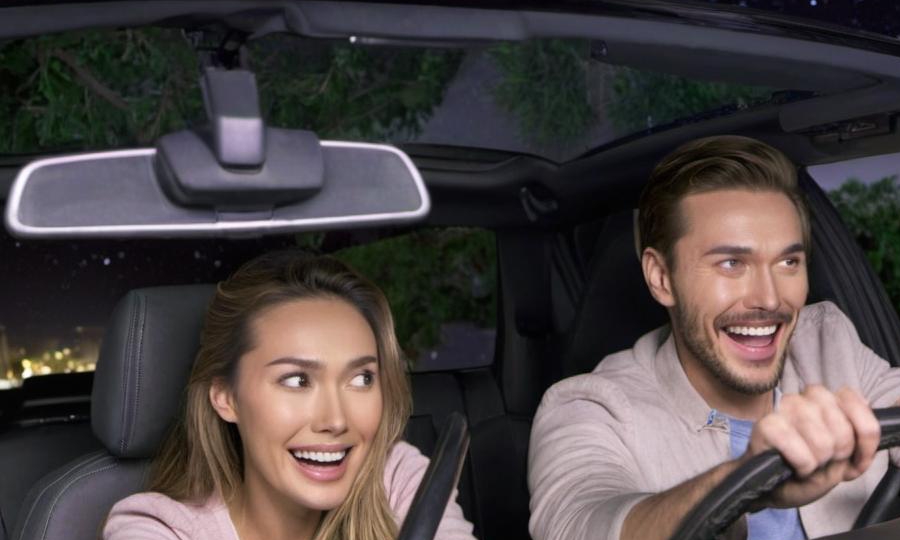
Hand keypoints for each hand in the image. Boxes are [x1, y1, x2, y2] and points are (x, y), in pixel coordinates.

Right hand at [743, 385, 879, 508]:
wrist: (772, 487)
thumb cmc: (807, 469)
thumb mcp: (845, 459)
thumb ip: (860, 438)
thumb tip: (863, 414)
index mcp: (825, 399)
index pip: (854, 402)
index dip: (864, 437)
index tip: (854, 457)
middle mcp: (804, 398)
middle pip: (842, 429)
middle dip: (838, 454)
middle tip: (823, 461)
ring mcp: (783, 408)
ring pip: (823, 441)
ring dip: (818, 463)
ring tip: (807, 464)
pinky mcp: (766, 425)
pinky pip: (801, 452)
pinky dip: (802, 468)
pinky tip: (795, 467)